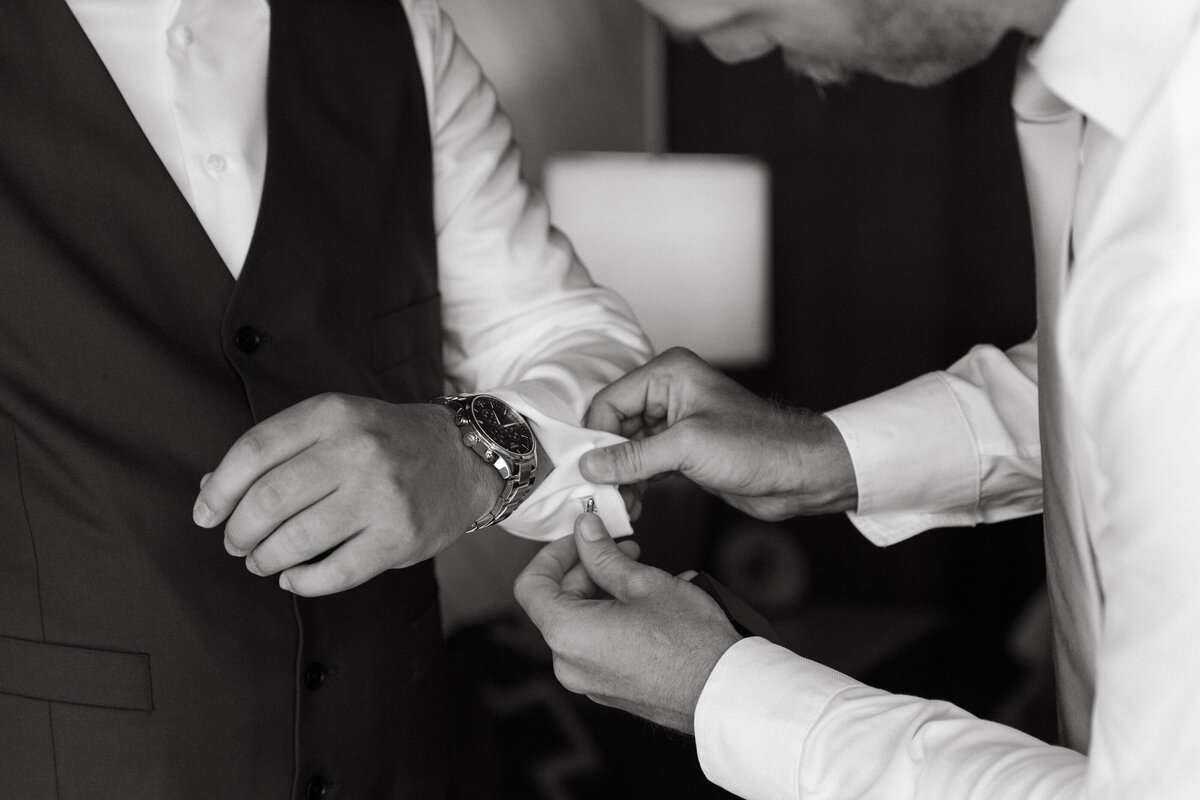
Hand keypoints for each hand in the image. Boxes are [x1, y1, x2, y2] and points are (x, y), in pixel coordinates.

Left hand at [192, 393, 500, 595]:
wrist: (465, 457)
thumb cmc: (387, 442)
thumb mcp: (336, 424)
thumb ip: (277, 450)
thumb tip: (212, 491)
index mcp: (334, 415)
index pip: (254, 450)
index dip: (219, 489)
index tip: (205, 514)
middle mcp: (358, 450)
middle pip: (270, 499)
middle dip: (240, 530)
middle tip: (236, 542)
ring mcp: (382, 495)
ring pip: (297, 539)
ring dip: (265, 558)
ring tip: (261, 561)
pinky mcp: (400, 537)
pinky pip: (336, 572)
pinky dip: (303, 581)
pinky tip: (294, 577)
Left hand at [514, 512, 740, 733]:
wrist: (722, 692)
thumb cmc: (689, 642)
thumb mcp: (643, 582)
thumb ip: (603, 553)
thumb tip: (584, 530)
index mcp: (568, 634)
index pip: (532, 585)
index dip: (553, 554)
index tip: (579, 539)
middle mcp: (569, 663)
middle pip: (558, 602)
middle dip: (587, 568)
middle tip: (622, 548)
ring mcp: (588, 680)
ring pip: (581, 621)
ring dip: (604, 590)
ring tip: (643, 572)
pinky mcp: (610, 688)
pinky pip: (598, 644)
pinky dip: (614, 616)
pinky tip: (649, 601)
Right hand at [581, 347, 857, 519]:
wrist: (799, 473)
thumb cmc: (757, 446)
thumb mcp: (687, 448)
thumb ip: (633, 456)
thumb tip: (590, 465)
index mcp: (668, 374)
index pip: (610, 401)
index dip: (595, 437)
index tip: (586, 470)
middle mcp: (669, 393)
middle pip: (614, 425)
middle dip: (606, 459)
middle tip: (598, 492)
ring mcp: (676, 423)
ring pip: (628, 448)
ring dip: (620, 476)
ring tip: (617, 504)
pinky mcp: (683, 451)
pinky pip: (645, 464)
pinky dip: (635, 483)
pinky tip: (632, 504)